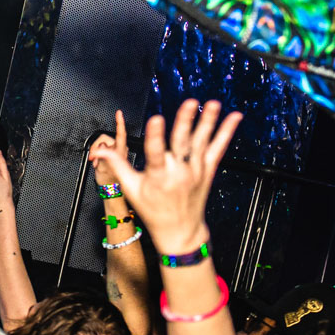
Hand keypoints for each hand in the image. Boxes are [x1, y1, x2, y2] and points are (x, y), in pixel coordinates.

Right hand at [88, 109, 126, 185]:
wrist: (112, 192)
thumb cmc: (110, 183)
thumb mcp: (104, 170)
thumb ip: (103, 157)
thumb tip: (101, 147)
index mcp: (121, 153)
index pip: (120, 135)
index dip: (120, 123)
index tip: (119, 113)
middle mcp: (122, 150)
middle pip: (105, 139)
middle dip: (97, 148)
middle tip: (94, 159)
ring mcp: (119, 152)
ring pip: (103, 144)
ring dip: (98, 153)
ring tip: (97, 164)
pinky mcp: (116, 155)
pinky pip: (105, 148)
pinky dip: (100, 155)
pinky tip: (100, 163)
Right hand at [90, 99, 240, 254]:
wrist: (180, 231)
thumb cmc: (153, 210)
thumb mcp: (131, 189)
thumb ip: (118, 165)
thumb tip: (100, 149)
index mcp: (158, 177)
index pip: (156, 153)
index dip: (155, 136)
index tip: (156, 119)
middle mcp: (179, 173)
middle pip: (182, 143)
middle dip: (185, 121)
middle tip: (189, 103)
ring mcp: (196, 171)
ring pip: (202, 142)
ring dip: (208, 121)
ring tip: (212, 103)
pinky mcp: (208, 170)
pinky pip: (219, 148)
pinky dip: (227, 132)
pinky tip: (234, 117)